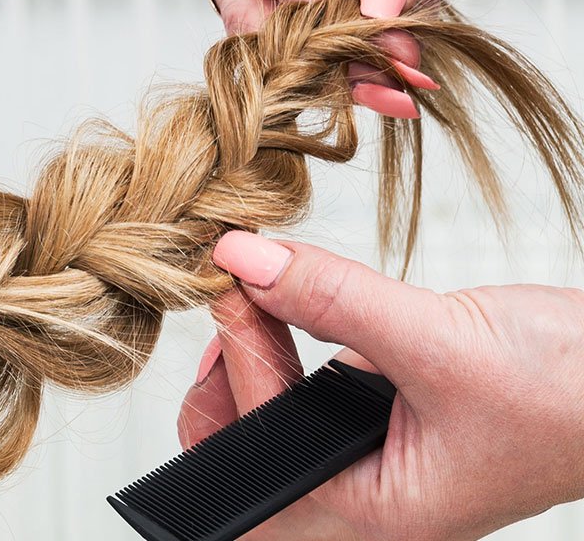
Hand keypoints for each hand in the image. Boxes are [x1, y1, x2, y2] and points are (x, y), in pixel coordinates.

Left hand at [177, 231, 583, 540]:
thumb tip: (247, 262)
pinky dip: (294, 352)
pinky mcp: (388, 422)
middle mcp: (371, 498)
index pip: (262, 453)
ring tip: (262, 298)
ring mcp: (378, 463)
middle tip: (235, 307)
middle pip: (248, 462)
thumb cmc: (574, 394)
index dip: (239, 363)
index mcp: (379, 511)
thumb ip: (334, 298)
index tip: (232, 288)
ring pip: (276, 426)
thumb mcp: (441, 338)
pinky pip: (313, 397)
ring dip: (259, 361)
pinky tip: (299, 308)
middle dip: (225, 384)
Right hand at [199, 0, 519, 114]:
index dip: (327, 17)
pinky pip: (333, 28)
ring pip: (291, 34)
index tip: (393, 55)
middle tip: (397, 91)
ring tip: (411, 81)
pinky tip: (415, 51)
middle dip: (329, 55)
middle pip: (262, 16)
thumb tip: (379, 13)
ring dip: (352, 61)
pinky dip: (374, 45)